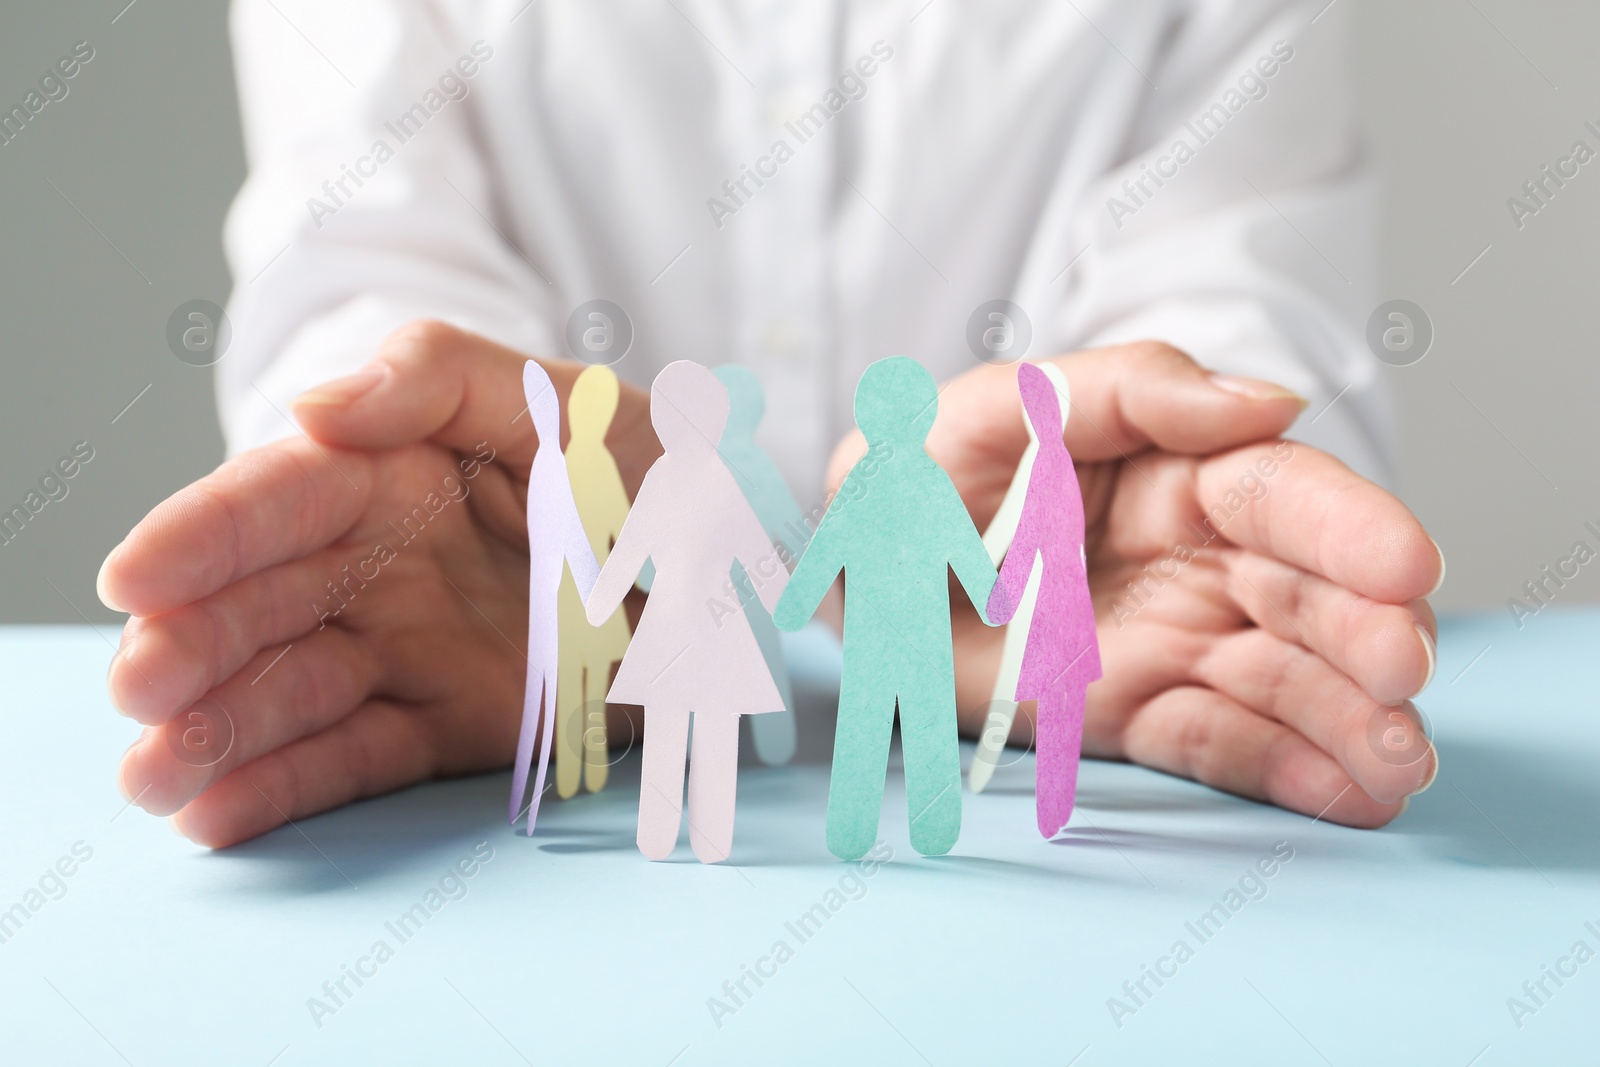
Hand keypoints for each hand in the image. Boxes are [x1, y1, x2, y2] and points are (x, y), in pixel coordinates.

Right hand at [100, 322, 655, 846]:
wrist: (730, 563)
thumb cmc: (642, 460)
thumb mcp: (559, 399)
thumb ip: (438, 379)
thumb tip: (311, 409)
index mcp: (391, 470)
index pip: (281, 498)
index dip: (204, 534)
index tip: (135, 577)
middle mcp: (379, 563)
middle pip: (264, 604)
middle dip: (192, 645)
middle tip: (136, 691)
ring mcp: (407, 648)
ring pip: (293, 691)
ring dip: (216, 732)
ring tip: (151, 776)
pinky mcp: (444, 724)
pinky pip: (357, 757)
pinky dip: (289, 788)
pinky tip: (216, 816)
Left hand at [824, 342, 1441, 827]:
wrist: (857, 577)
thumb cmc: (917, 478)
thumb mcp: (987, 411)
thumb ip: (1119, 393)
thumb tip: (1270, 402)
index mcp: (1170, 468)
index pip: (1277, 489)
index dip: (1346, 523)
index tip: (1404, 565)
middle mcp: (1195, 556)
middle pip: (1305, 590)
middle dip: (1367, 630)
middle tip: (1405, 673)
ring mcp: (1175, 638)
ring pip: (1285, 675)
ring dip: (1353, 716)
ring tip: (1401, 762)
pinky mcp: (1139, 711)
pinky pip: (1222, 741)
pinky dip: (1288, 770)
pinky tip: (1351, 795)